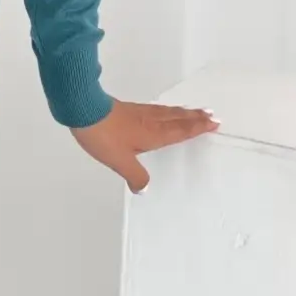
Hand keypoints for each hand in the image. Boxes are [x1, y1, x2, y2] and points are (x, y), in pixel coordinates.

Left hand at [70, 99, 218, 192]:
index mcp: (153, 133)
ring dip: (182, 112)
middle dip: (194, 117)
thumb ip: (135, 176)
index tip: (213, 122)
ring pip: (166, 111)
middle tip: (210, 114)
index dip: (197, 128)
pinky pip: (154, 109)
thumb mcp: (120, 161)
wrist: (82, 108)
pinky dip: (165, 110)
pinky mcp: (127, 109)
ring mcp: (137, 112)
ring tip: (193, 111)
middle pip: (177, 117)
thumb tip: (144, 188)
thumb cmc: (104, 135)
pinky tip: (160, 112)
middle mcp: (149, 120)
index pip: (180, 131)